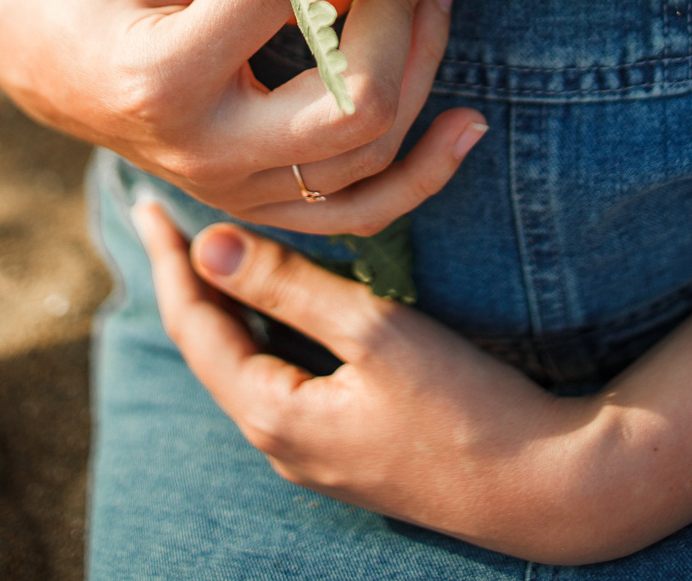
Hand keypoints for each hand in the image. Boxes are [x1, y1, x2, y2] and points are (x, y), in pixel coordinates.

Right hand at [0, 0, 487, 229]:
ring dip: (425, 58)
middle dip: (402, 8)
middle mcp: (206, 151)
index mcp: (166, 76)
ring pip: (372, 149)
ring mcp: (237, 192)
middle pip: (355, 97)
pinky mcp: (262, 207)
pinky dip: (426, 172)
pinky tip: (470, 122)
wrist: (47, 66)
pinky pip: (364, 211)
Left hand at [134, 203, 583, 563]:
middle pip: (210, 346)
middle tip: (162, 217)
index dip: (168, 261)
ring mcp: (313, 450)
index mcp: (273, 414)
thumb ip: (288, 286)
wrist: (545, 487)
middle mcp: (280, 441)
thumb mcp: (373, 331)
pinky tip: (271, 303)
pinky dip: (261, 327)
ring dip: (223, 304)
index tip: (146, 205)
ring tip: (204, 249)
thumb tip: (206, 243)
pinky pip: (279, 377)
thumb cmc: (463, 406)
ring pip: (244, 362)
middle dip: (186, 279)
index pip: (194, 326)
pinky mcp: (348, 446)